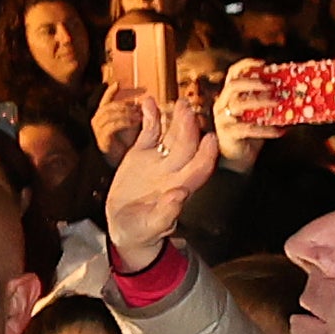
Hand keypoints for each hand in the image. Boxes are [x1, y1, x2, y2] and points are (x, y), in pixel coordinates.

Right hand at [91, 86, 147, 164]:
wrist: (121, 166)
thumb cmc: (128, 145)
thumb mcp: (134, 125)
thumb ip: (137, 113)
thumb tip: (147, 100)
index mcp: (104, 116)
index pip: (105, 98)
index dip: (111, 91)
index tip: (120, 83)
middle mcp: (98, 120)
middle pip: (110, 105)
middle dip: (125, 105)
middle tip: (139, 108)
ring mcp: (99, 130)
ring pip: (110, 113)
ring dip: (126, 112)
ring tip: (138, 116)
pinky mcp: (102, 139)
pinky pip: (112, 125)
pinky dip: (124, 121)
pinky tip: (134, 122)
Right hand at [101, 96, 218, 273]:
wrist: (123, 226)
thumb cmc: (141, 231)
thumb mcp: (150, 228)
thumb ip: (165, 214)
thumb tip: (179, 195)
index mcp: (180, 188)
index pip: (200, 168)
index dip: (206, 154)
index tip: (211, 140)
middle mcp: (174, 170)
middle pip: (186, 146)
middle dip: (189, 128)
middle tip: (189, 111)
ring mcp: (159, 160)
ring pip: (171, 135)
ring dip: (176, 119)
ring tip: (179, 103)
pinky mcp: (141, 153)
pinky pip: (149, 132)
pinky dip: (150, 117)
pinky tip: (148, 102)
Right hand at [210, 57, 280, 173]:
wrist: (237, 160)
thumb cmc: (250, 135)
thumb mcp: (260, 115)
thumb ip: (269, 104)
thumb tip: (295, 94)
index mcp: (229, 95)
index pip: (233, 73)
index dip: (246, 65)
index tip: (263, 63)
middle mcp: (223, 104)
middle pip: (233, 85)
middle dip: (253, 83)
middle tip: (272, 86)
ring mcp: (223, 119)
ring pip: (239, 104)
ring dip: (260, 101)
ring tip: (278, 103)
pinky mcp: (228, 134)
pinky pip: (247, 129)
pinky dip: (266, 129)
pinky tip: (280, 131)